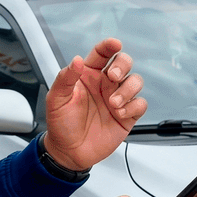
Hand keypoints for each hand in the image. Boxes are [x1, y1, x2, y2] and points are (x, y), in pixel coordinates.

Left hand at [43, 38, 145, 172]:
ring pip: (135, 82)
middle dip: (123, 66)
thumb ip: (65, 78)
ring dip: (127, 90)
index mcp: (88, 75)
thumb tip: (75, 60)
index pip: (101, 54)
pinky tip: (119, 114)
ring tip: (113, 104)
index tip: (115, 44)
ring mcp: (118, 99)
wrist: (69, 152)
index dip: (109, 46)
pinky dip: (133, 107)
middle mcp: (105, 84)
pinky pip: (140, 104)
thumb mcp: (56, 99)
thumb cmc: (61, 124)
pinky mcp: (127, 115)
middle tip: (113, 77)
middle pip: (124, 63)